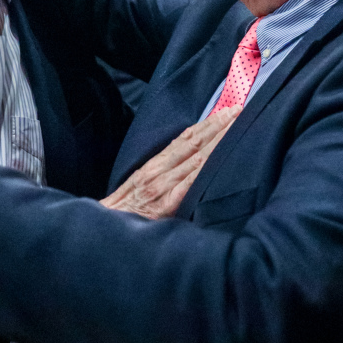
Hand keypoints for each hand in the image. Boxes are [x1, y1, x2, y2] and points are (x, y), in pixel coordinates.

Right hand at [100, 106, 239, 218]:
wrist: (103, 233)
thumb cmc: (121, 214)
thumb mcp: (138, 189)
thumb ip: (161, 178)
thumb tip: (187, 166)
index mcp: (152, 166)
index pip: (185, 138)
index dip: (207, 124)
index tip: (226, 111)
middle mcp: (158, 172)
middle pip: (194, 143)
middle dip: (218, 125)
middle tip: (240, 110)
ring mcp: (162, 188)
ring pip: (196, 158)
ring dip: (218, 141)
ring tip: (238, 126)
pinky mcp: (165, 206)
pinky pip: (189, 183)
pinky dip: (205, 168)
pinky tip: (220, 159)